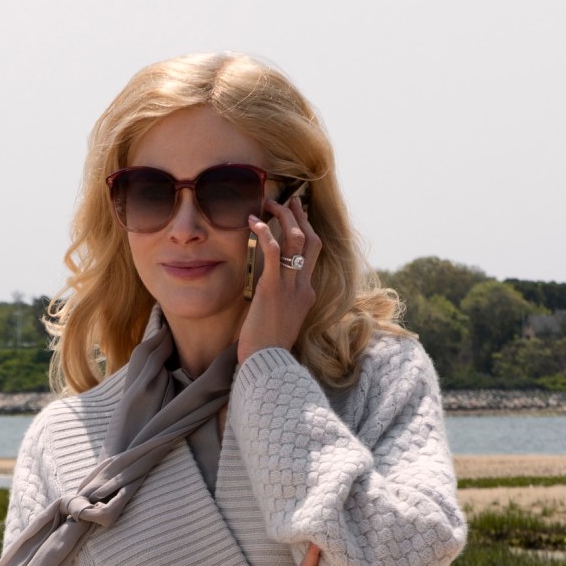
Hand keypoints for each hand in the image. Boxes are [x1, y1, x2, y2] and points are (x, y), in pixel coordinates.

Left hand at [236, 189, 322, 363]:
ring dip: (284, 218)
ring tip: (270, 204)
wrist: (267, 365)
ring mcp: (291, 287)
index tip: (298, 217)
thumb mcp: (281, 322)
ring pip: (296, 241)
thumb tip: (269, 293)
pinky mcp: (272, 289)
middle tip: (290, 200)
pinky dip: (264, 234)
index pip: (311, 256)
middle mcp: (303, 287)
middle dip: (301, 217)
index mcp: (307, 294)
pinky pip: (273, 252)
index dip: (306, 232)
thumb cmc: (267, 350)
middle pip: (310, 241)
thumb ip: (280, 304)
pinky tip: (254, 221)